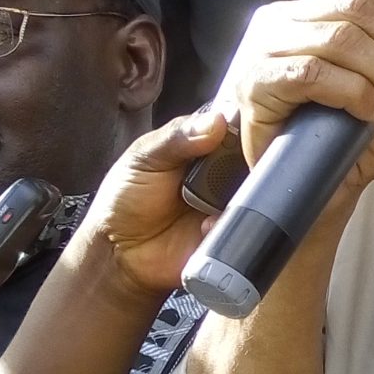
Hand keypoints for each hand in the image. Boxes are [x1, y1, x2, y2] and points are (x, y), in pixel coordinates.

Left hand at [76, 109, 241, 298]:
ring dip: (241, 195)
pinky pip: (245, 224)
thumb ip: (177, 137)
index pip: (234, 127)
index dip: (244, 128)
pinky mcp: (229, 230)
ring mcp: (227, 201)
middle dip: (248, 163)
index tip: (243, 133)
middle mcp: (220, 170)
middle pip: (252, 158)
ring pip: (254, 191)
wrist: (120, 251)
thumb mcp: (145, 157)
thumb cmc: (126, 197)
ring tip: (212, 201)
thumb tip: (216, 121)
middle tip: (225, 172)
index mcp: (202, 144)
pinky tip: (206, 224)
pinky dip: (230, 222)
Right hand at [226, 0, 373, 195]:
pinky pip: (312, 72)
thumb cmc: (366, 136)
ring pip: (340, 37)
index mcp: (324, 7)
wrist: (329, 190)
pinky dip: (355, 93)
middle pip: (359, 3)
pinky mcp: (256, 82)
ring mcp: (267, 47)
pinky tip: (371, 115)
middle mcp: (290, 17)